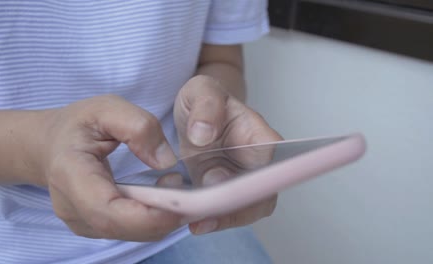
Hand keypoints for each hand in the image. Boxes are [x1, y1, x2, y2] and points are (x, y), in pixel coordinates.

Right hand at [38, 95, 181, 240]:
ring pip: (127, 234)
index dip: (146, 216)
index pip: (107, 210)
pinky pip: (127, 231)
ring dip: (159, 221)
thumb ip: (139, 127)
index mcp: (70, 174)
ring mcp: (80, 221)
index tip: (181, 205)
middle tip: (195, 201)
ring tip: (182, 196)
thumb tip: (166, 162)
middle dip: (161, 220)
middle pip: (120, 228)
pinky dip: (151, 221)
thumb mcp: (107, 108)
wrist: (51, 144)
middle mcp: (71, 207)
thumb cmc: (78, 125)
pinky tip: (165, 201)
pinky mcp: (92, 226)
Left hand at [174, 75, 282, 234]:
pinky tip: (187, 218)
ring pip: (244, 210)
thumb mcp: (201, 90)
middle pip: (263, 194)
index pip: (275, 160)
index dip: (260, 180)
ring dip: (221, 219)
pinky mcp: (222, 193)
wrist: (194, 116)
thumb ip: (206, 105)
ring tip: (195, 223)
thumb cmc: (205, 101)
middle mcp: (256, 162)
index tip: (232, 189)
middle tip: (206, 215)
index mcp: (258, 134)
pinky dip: (207, 218)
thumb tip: (203, 134)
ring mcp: (241, 180)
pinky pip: (223, 213)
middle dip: (237, 209)